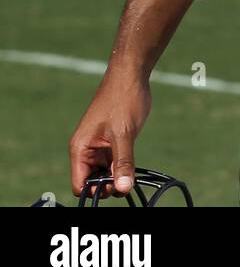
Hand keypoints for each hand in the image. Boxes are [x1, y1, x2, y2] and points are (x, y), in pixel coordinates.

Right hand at [69, 72, 150, 199]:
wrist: (131, 75)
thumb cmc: (123, 99)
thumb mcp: (124, 134)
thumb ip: (123, 162)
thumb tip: (123, 189)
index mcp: (80, 149)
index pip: (79, 184)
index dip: (94, 191)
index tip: (114, 188)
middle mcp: (86, 149)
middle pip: (92, 181)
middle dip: (107, 185)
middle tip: (126, 180)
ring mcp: (100, 145)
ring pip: (104, 172)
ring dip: (116, 176)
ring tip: (131, 172)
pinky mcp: (112, 140)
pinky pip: (113, 161)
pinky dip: (122, 166)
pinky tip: (133, 165)